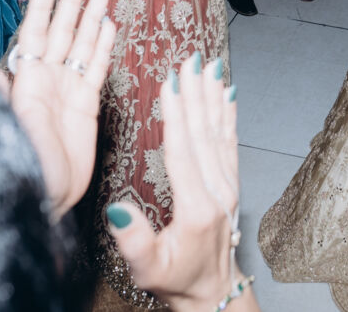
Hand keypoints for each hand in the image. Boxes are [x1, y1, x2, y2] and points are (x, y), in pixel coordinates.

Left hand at [0, 0, 115, 221]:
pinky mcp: (87, 107)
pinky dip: (104, 47)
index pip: (36, 32)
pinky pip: (97, 69)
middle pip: (62, 31)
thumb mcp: (3, 130)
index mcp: (26, 82)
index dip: (43, 4)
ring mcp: (67, 92)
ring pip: (82, 45)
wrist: (41, 200)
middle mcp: (46, 81)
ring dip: (90, 18)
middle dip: (72, 2)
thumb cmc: (19, 166)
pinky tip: (109, 26)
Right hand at [108, 54, 251, 311]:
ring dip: (213, 97)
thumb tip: (117, 209)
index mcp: (196, 206)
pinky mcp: (231, 183)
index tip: (172, 81)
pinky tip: (228, 94)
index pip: (184, 149)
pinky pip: (230, 142)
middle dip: (197, 93)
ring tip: (211, 66)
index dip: (178, 113)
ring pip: (219, 132)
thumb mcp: (148, 268)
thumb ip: (134, 239)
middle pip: (204, 132)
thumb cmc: (177, 279)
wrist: (212, 291)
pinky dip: (228, 115)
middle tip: (192, 59)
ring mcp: (227, 185)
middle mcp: (217, 190)